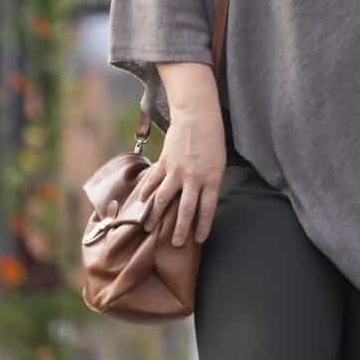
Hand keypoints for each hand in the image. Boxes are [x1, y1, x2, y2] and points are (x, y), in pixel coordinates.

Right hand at [129, 106, 225, 247]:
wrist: (197, 115)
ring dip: (156, 216)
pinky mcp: (164, 162)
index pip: (207, 209)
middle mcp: (194, 177)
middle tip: (176, 244)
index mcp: (211, 178)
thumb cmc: (212, 139)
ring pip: (163, 199)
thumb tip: (200, 204)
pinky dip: (145, 192)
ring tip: (149, 228)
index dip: (202, 226)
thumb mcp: (218, 164)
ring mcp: (177, 170)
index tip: (199, 240)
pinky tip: (141, 203)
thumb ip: (209, 184)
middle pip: (186, 210)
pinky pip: (153, 181)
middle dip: (181, 229)